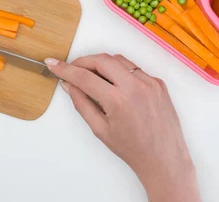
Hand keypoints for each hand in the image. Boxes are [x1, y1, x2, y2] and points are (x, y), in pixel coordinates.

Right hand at [45, 54, 199, 201]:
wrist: (164, 159)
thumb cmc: (133, 149)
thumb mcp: (100, 129)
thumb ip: (81, 103)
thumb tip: (68, 84)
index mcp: (118, 101)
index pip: (84, 77)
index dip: (65, 69)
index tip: (54, 64)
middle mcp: (135, 87)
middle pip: (101, 60)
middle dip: (83, 61)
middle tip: (72, 69)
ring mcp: (150, 82)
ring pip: (119, 60)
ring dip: (102, 63)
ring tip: (92, 76)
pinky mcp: (158, 83)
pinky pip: (134, 69)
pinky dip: (120, 71)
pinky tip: (115, 84)